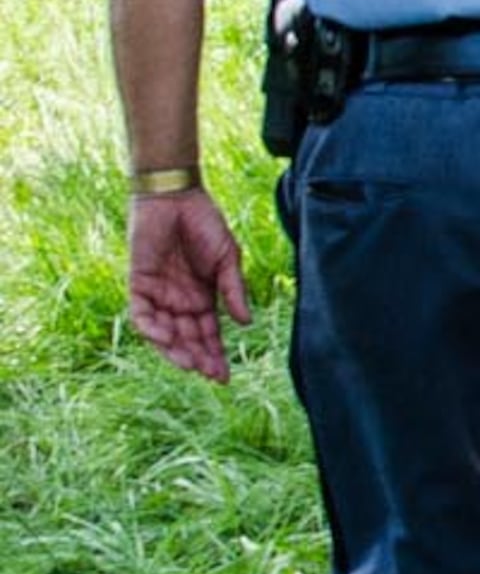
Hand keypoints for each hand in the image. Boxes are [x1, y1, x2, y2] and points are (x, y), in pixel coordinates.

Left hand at [126, 185, 250, 382]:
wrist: (176, 196)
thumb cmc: (204, 222)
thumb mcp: (228, 258)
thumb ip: (233, 290)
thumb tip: (245, 323)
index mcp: (203, 297)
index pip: (209, 334)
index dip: (216, 355)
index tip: (225, 377)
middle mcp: (180, 301)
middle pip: (188, 339)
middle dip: (199, 358)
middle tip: (211, 374)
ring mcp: (159, 294)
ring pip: (164, 333)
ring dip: (176, 350)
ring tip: (191, 364)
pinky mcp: (139, 284)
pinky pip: (142, 315)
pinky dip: (152, 329)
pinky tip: (167, 339)